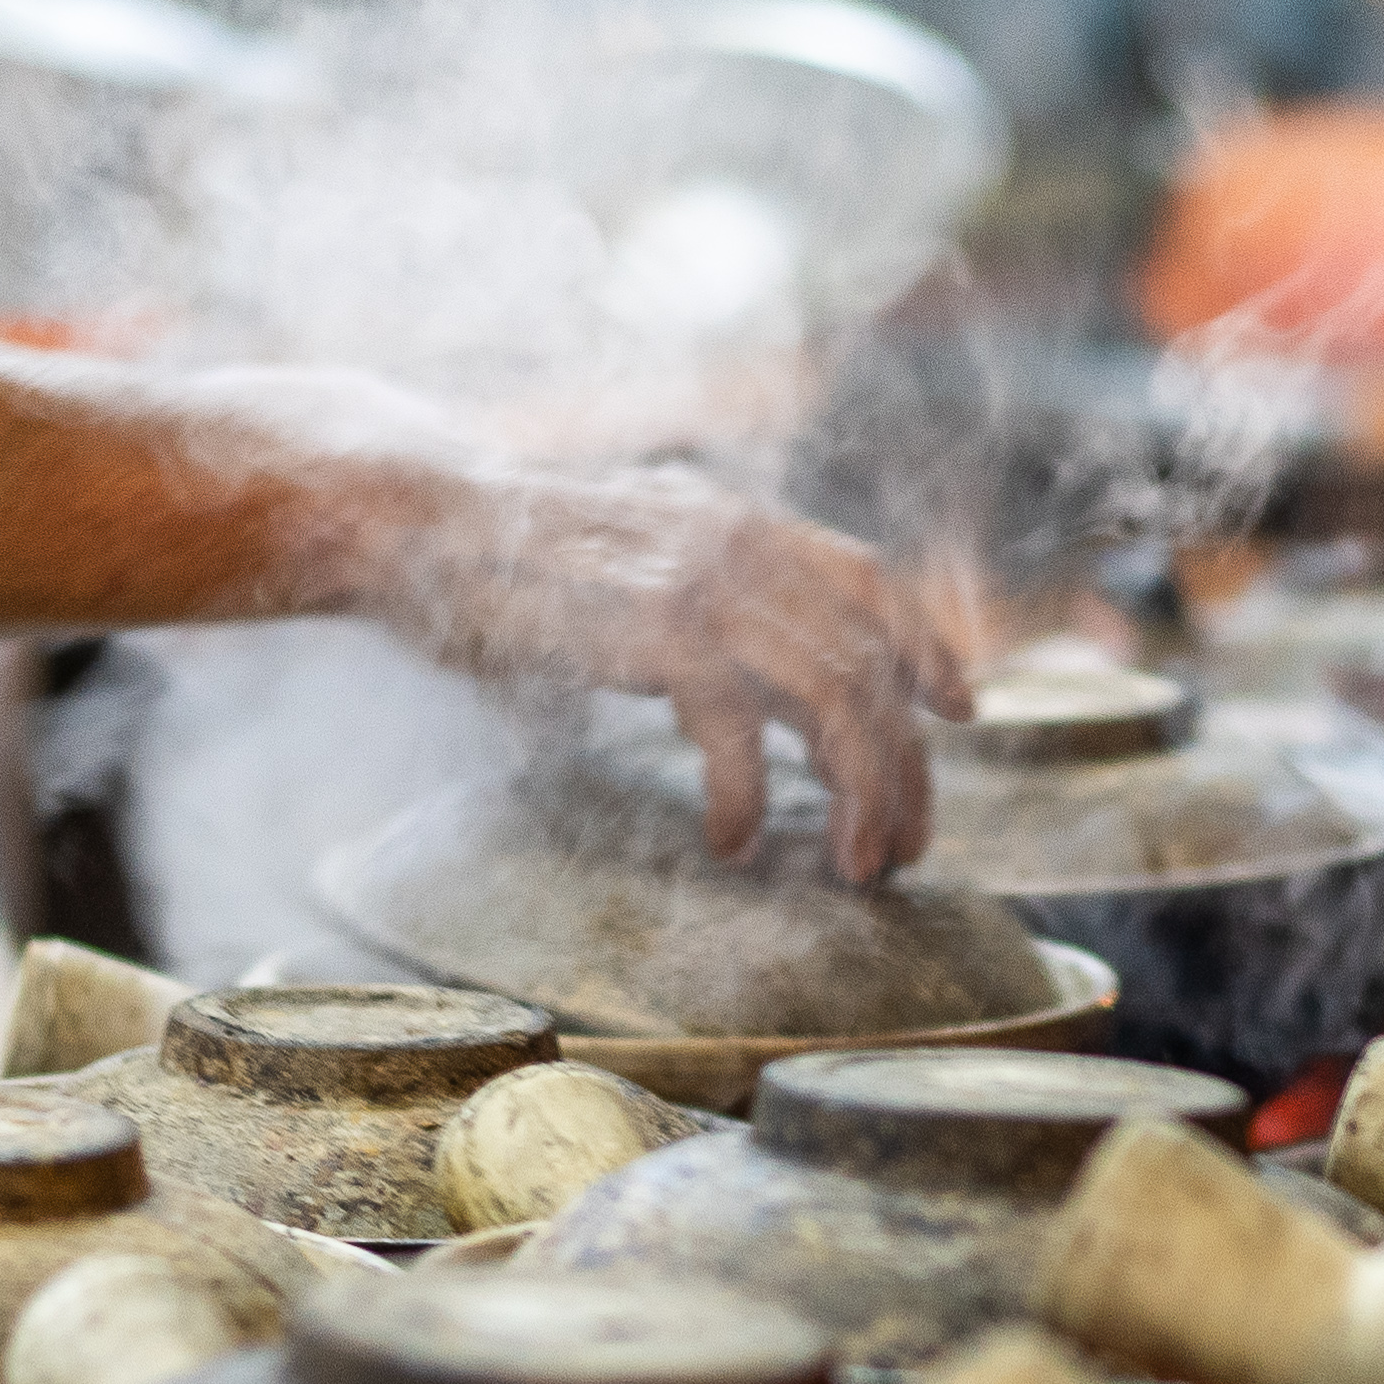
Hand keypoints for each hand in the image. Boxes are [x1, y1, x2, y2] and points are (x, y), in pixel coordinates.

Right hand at [371, 465, 971, 883]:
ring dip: (859, 794)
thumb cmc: (519, 558)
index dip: (930, 648)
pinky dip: (747, 797)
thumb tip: (772, 682)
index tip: (960, 712)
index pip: (875, 582)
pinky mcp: (655, 629)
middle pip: (872, 660)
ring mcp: (703, 581)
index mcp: (744, 523)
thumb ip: (714, 597)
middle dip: (904, 765)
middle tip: (904, 846)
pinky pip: (737, 730)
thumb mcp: (642, 557)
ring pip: (835, 696)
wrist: (423, 519)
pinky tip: (731, 841)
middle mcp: (742, 542)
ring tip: (853, 864)